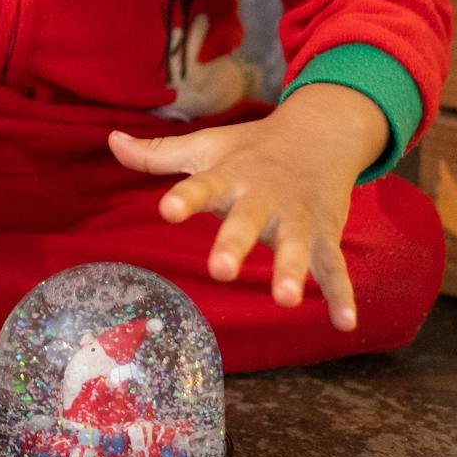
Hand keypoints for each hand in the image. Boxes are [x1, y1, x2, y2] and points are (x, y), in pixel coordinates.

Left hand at [108, 85, 389, 330]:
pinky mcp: (325, 233)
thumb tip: (111, 140)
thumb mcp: (205, 147)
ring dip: (292, 270)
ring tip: (284, 299)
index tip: (167, 210)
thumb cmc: (250, 148)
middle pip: (248, 220)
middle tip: (220, 270)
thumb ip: (158, 155)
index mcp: (229, 176)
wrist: (320, 133)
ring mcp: (297, 217)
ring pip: (297, 245)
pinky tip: (344, 324)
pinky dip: (343, 294)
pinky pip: (335, 266)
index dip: (185, 198)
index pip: (202, 186)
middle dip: (235, 243)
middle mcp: (263, 196)